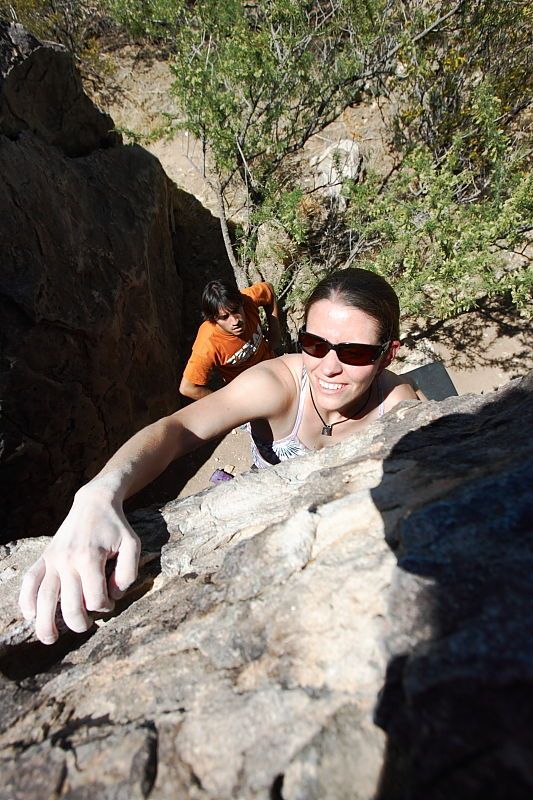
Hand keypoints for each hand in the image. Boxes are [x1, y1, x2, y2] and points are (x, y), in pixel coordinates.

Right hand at [19, 485, 139, 644]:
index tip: (110, 602)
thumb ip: (128, 572)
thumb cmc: (116, 527)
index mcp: (90, 558)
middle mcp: (68, 560)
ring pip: (44, 597)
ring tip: (50, 639)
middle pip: (69, 604)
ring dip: (45, 622)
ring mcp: (53, 559)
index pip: (95, 598)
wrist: (94, 503)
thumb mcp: (133, 545)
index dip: (105, 606)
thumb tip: (113, 594)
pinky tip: (30, 615)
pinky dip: (26, 599)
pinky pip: (29, 580)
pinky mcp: (44, 557)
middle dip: (79, 622)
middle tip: (86, 625)